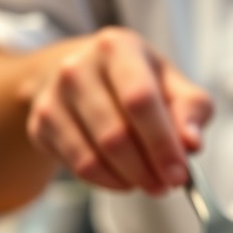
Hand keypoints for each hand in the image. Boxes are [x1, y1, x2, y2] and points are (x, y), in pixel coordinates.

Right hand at [24, 27, 212, 193]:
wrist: (84, 73)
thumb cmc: (138, 81)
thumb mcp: (173, 84)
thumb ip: (191, 111)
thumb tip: (191, 144)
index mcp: (118, 47)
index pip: (139, 100)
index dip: (161, 142)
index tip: (179, 174)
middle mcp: (78, 67)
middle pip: (115, 134)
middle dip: (147, 169)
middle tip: (167, 185)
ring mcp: (54, 96)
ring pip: (93, 156)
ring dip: (128, 179)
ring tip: (149, 182)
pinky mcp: (41, 124)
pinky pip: (77, 167)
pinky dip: (107, 182)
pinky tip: (124, 178)